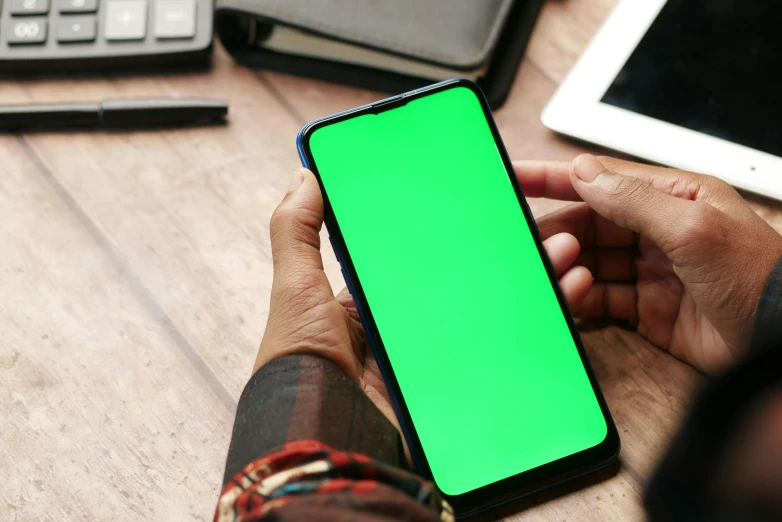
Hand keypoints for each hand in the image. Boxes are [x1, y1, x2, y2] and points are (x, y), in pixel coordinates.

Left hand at [255, 168, 594, 425]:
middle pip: (468, 279)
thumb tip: (304, 175)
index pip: (422, 255)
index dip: (454, 229)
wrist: (323, 429)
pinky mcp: (457, 382)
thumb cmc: (302, 358)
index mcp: (374, 299)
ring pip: (494, 310)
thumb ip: (296, 230)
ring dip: (533, 280)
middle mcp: (410, 325)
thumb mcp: (295, 286)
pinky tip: (565, 296)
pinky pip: (503, 351)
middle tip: (536, 223)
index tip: (483, 198)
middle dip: (506, 251)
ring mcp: (437, 353)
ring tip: (563, 250)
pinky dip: (538, 326)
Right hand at [514, 155, 781, 373]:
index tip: (515, 177)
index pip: (600, 180)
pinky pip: (599, 298)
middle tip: (533, 242)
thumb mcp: (691, 228)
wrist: (781, 341)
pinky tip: (573, 296)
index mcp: (671, 197)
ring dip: (568, 266)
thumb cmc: (757, 277)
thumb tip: (584, 172)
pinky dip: (580, 298)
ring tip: (560, 271)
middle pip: (588, 222)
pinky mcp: (645, 309)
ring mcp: (649, 270)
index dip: (554, 177)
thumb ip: (632, 200)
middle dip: (557, 231)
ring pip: (589, 261)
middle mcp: (656, 230)